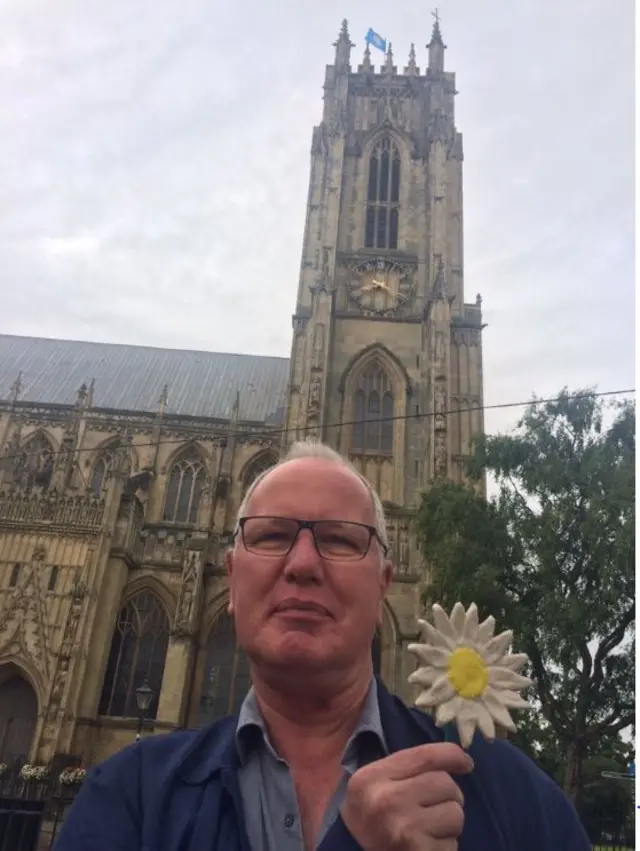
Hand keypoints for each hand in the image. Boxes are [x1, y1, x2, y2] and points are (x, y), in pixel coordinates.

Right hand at [340, 742, 472, 850]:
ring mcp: (403, 829)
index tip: (466, 763)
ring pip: (455, 814)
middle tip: (435, 807)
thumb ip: (407, 768)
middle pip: (445, 784)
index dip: (452, 755)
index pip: (424, 755)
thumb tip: (460, 759)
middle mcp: (387, 801)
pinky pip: (452, 844)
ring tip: (430, 830)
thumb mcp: (376, 785)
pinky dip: (445, 846)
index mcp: (372, 778)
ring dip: (449, 823)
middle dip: (449, 796)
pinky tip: (426, 847)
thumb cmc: (371, 819)